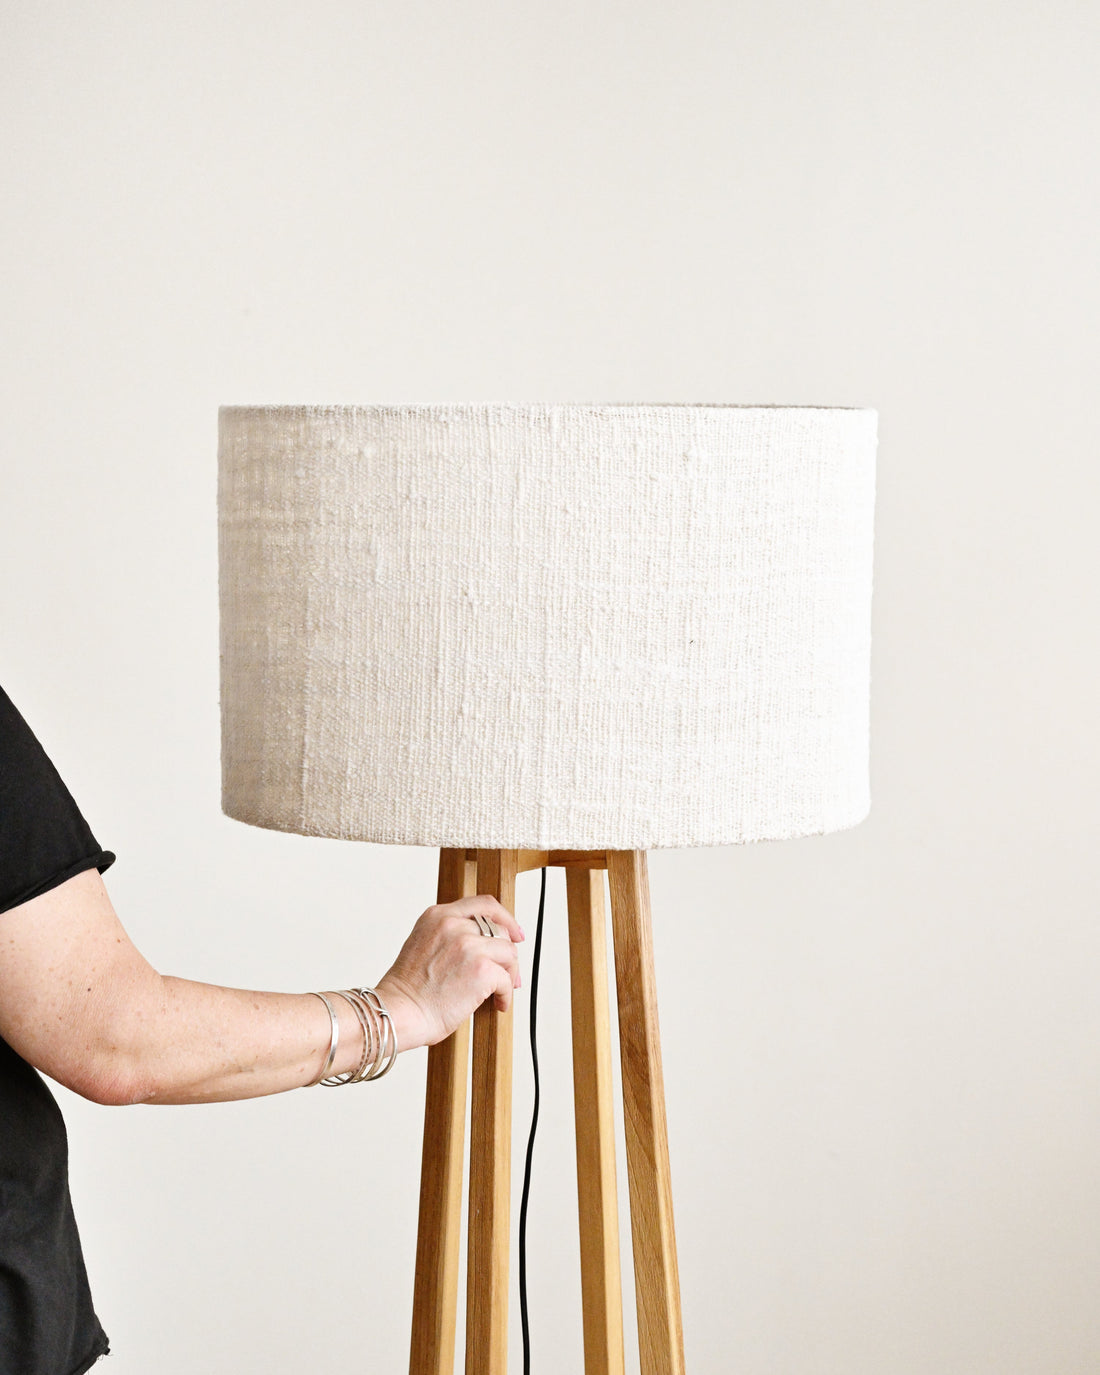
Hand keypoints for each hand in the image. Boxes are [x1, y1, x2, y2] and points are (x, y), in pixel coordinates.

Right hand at [376, 895, 524, 1050]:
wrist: (398, 1012)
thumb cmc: (408, 991)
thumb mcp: (423, 945)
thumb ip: (450, 936)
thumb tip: (483, 946)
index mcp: (437, 916)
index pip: (483, 904)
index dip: (505, 918)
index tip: (514, 932)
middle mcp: (453, 925)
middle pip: (499, 929)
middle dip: (507, 953)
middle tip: (509, 972)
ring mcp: (469, 944)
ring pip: (508, 953)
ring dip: (508, 974)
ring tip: (500, 991)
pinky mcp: (481, 969)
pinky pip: (507, 979)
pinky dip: (506, 994)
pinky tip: (498, 1003)